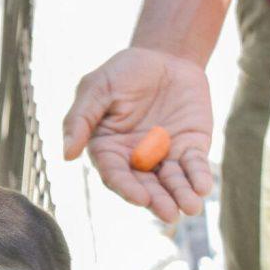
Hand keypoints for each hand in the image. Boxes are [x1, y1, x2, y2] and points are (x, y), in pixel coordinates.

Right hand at [63, 47, 213, 222]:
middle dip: (158, 201)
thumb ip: (80, 118)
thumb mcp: (96, 87)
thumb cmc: (123, 70)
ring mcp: (164, 155)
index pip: (115, 175)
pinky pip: (194, 166)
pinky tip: (203, 188)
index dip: (127, 188)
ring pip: (171, 182)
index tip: (141, 198)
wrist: (164, 55)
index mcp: (107, 148)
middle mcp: (134, 158)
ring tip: (190, 207)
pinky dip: (199, 177)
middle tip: (169, 214)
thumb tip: (66, 155)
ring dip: (181, 196)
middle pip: (145, 185)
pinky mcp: (190, 147)